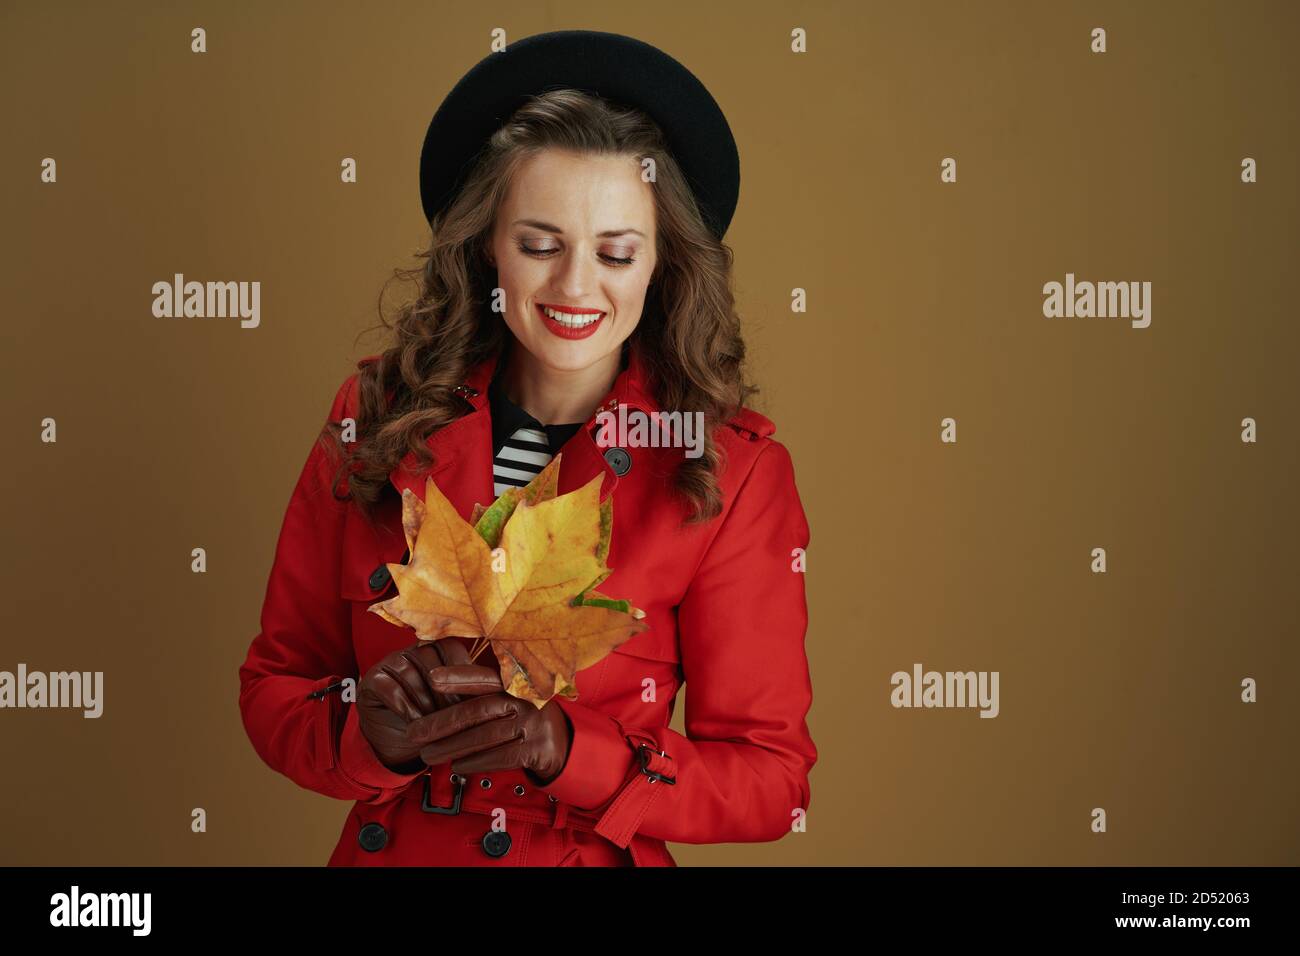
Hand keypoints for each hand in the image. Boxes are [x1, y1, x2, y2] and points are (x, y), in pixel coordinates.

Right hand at [355, 639, 473, 772]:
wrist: (398, 742)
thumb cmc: (433, 722)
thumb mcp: (456, 707)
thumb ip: (471, 692)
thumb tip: (500, 691)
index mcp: (437, 650)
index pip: (452, 648)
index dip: (463, 673)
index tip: (473, 699)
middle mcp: (413, 650)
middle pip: (431, 661)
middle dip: (444, 693)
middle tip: (453, 718)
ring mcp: (390, 662)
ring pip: (411, 674)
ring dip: (424, 702)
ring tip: (434, 724)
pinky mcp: (372, 679)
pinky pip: (390, 688)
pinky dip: (404, 707)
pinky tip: (414, 723)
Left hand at [405, 664, 573, 784]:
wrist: (563, 743)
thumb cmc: (524, 717)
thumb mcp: (511, 697)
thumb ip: (483, 694)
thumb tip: (436, 688)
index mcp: (517, 683)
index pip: (484, 677)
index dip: (458, 677)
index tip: (431, 677)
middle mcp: (526, 700)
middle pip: (477, 710)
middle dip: (441, 722)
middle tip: (414, 733)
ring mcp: (533, 724)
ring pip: (484, 736)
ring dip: (451, 748)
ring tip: (427, 755)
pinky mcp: (537, 749)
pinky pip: (500, 757)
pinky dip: (475, 762)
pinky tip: (458, 766)